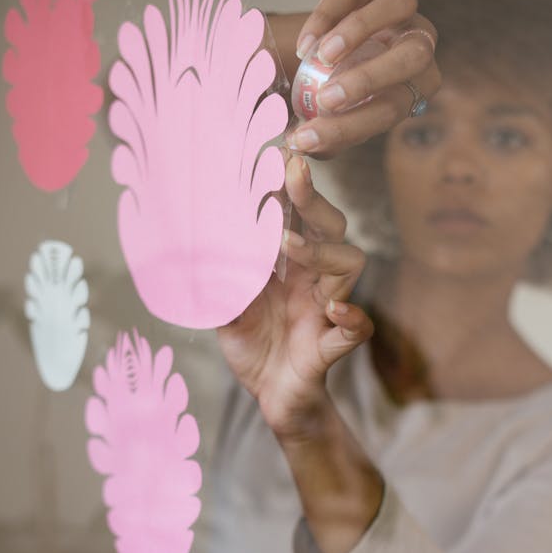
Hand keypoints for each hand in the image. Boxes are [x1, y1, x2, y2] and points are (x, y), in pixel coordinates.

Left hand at [217, 155, 371, 438]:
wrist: (272, 400)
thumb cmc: (254, 347)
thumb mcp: (223, 306)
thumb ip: (217, 273)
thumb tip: (193, 232)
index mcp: (289, 265)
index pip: (297, 215)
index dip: (290, 186)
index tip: (276, 153)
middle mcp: (314, 279)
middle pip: (331, 226)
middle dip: (314, 199)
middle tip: (293, 174)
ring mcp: (327, 309)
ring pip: (350, 264)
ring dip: (321, 252)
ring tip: (288, 248)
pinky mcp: (334, 346)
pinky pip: (357, 327)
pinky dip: (351, 317)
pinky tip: (333, 310)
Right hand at [272, 0, 439, 156]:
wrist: (313, 59)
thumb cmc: (326, 97)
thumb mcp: (327, 122)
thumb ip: (322, 137)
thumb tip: (303, 147)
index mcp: (412, 88)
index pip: (392, 107)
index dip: (350, 126)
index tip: (307, 137)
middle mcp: (416, 46)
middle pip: (414, 56)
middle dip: (369, 79)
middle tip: (324, 98)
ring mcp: (396, 10)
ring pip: (401, 4)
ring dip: (360, 31)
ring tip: (320, 58)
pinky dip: (328, 15)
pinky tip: (304, 44)